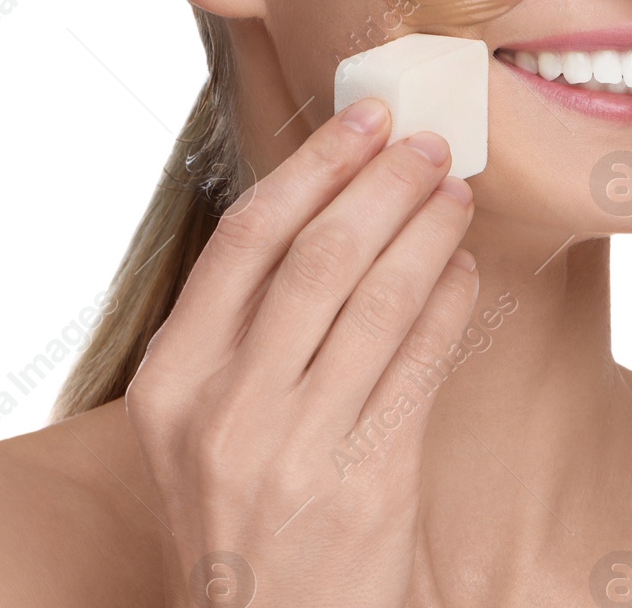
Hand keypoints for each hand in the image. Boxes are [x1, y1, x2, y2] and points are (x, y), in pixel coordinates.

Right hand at [127, 97, 478, 606]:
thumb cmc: (240, 514)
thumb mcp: (201, 422)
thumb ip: (241, 328)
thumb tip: (326, 206)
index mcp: (171, 380)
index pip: (246, 238)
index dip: (314, 166)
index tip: (364, 118)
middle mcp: (225, 410)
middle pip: (320, 256)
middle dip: (385, 184)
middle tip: (428, 144)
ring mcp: (297, 450)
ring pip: (380, 300)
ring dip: (428, 231)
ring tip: (455, 193)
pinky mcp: (368, 485)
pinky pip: (421, 366)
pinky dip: (448, 304)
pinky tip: (461, 272)